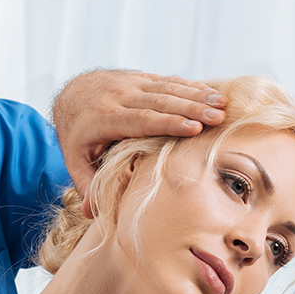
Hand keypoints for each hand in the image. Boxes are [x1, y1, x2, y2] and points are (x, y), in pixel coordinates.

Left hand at [52, 70, 226, 214]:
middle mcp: (119, 97)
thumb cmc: (77, 134)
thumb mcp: (75, 159)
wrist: (71, 95)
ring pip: (167, 89)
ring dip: (197, 96)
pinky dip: (191, 86)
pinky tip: (212, 92)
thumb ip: (85, 184)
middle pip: (159, 102)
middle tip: (218, 117)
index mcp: (104, 118)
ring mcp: (131, 85)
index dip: (168, 123)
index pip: (140, 120)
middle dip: (191, 109)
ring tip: (222, 104)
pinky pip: (168, 81)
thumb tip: (91, 214)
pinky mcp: (141, 79)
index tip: (194, 129)